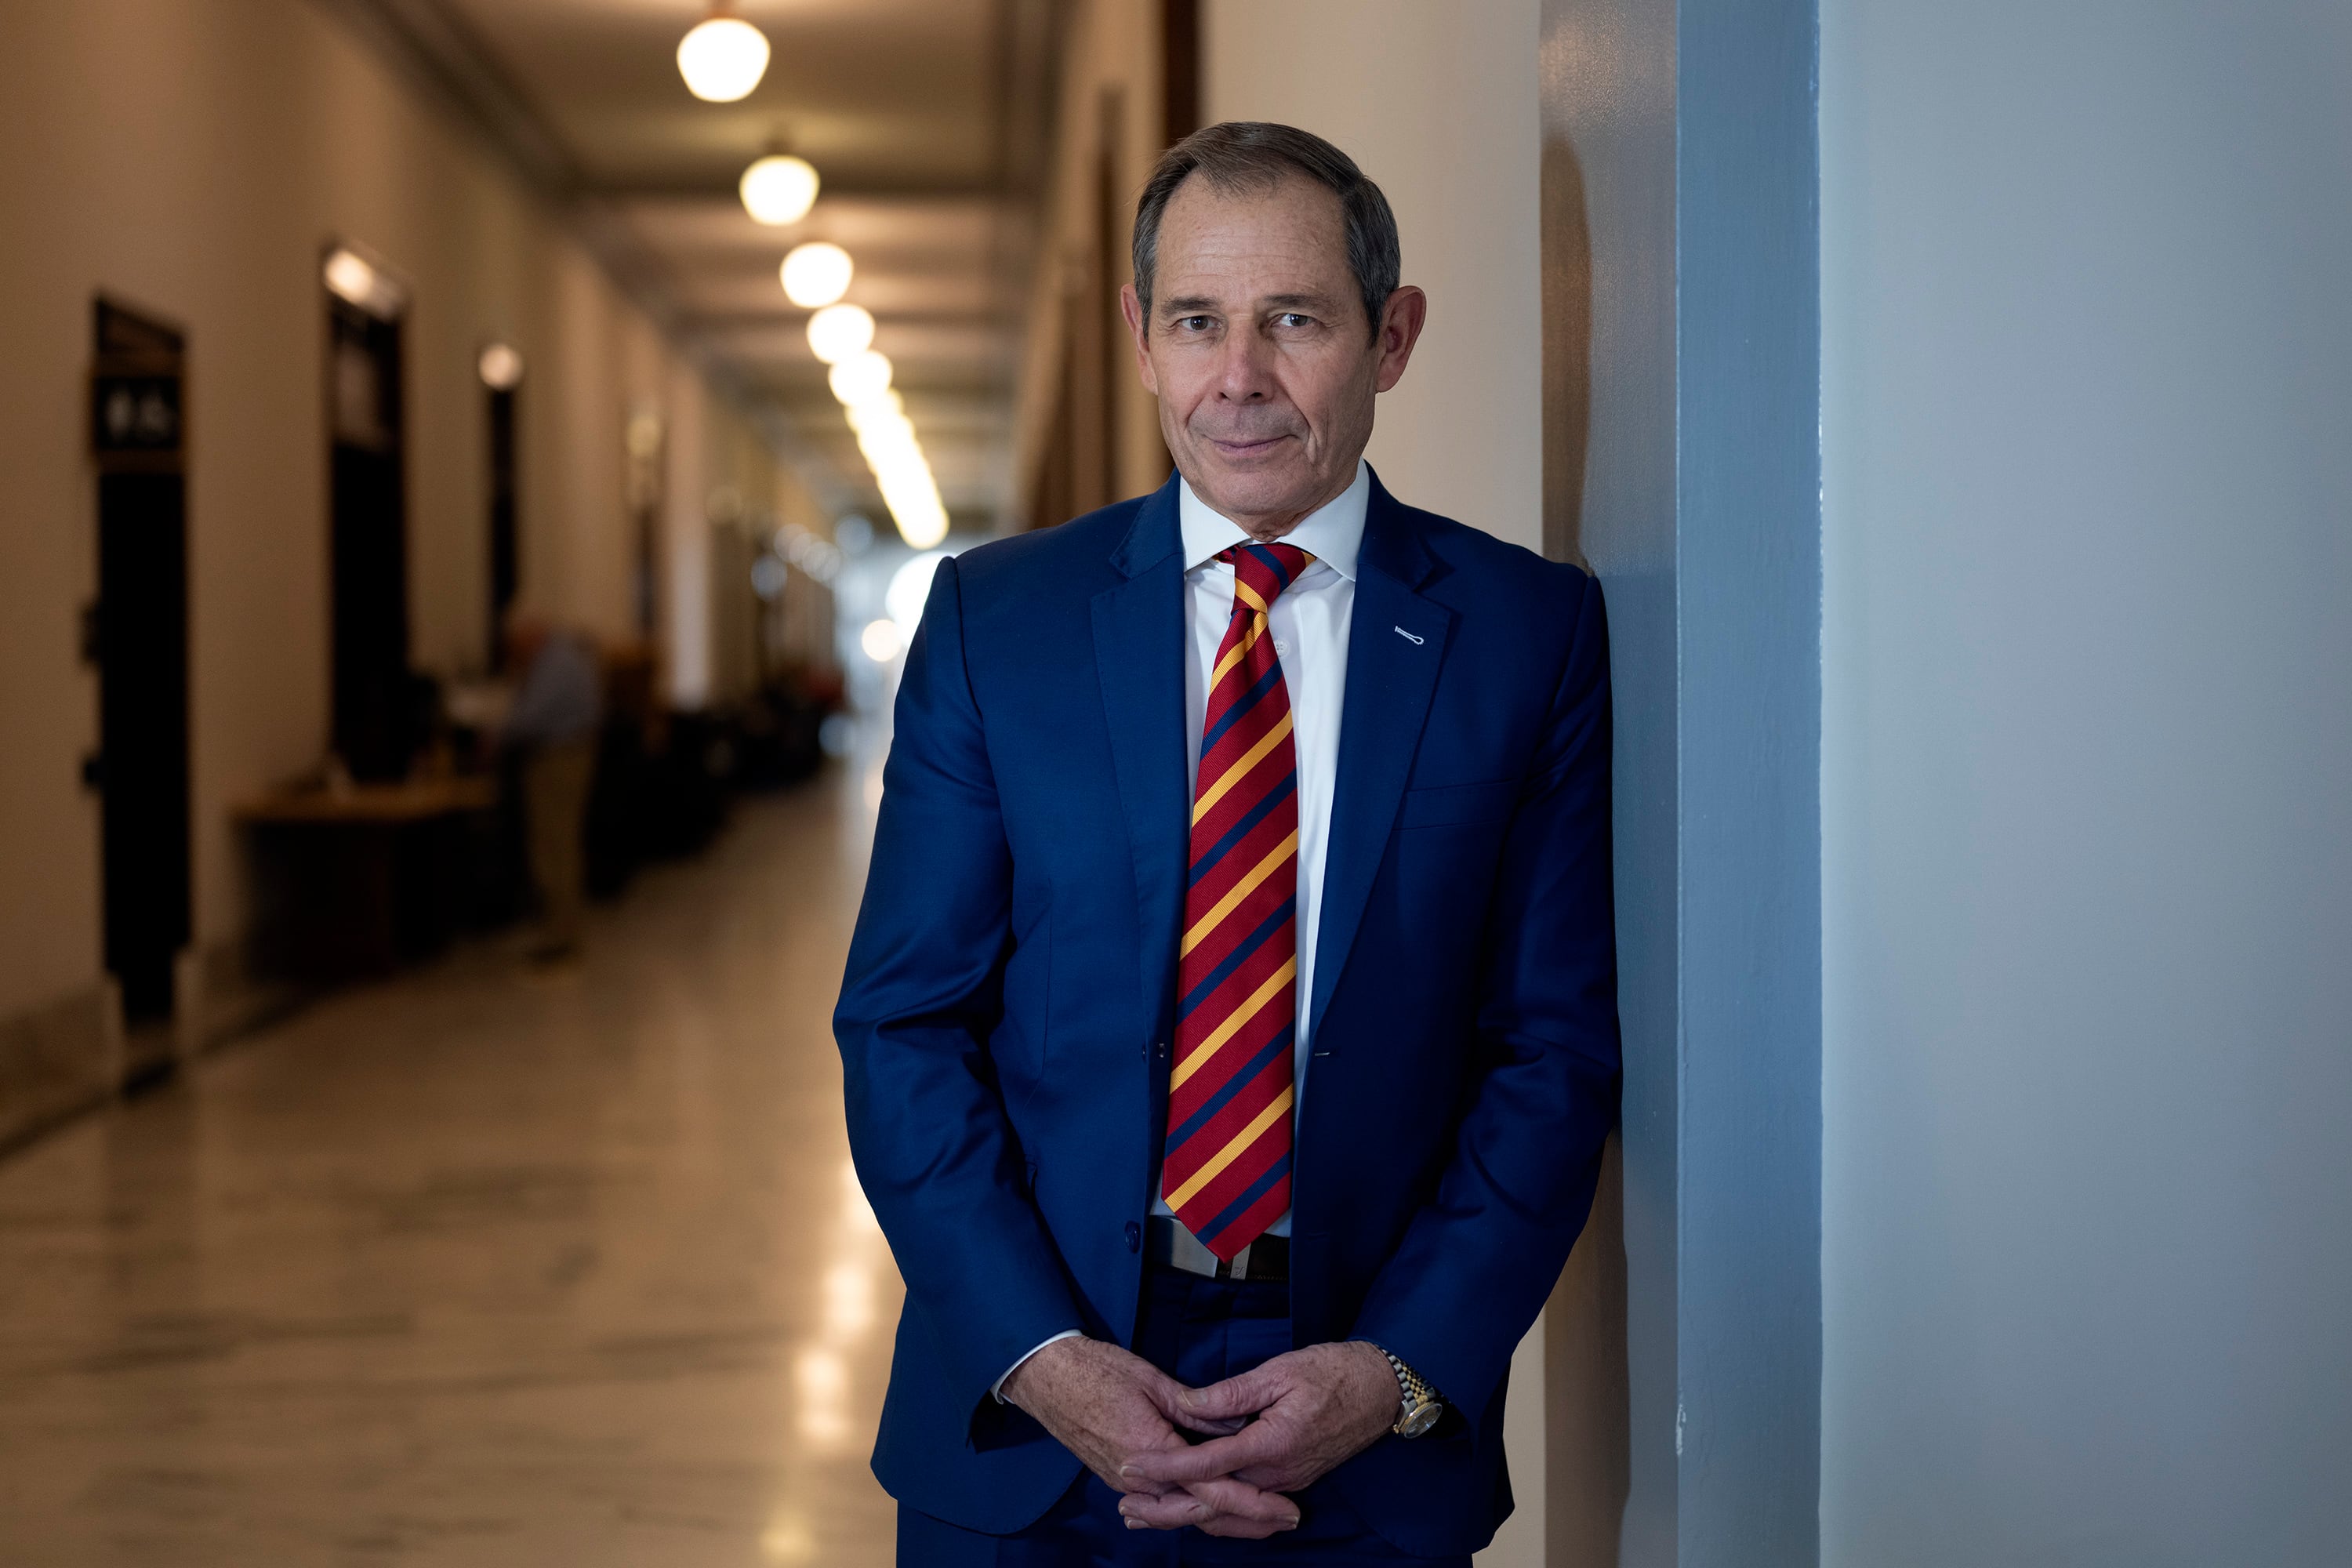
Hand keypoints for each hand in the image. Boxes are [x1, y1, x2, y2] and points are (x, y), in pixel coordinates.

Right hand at [999, 1337, 1298, 1535]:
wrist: (1046, 1376)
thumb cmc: (1097, 1370)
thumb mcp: (1152, 1381)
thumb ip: (1195, 1408)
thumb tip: (1233, 1427)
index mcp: (1153, 1451)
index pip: (1212, 1488)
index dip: (1253, 1501)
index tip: (1284, 1508)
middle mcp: (1139, 1478)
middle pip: (1201, 1513)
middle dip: (1247, 1521)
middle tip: (1285, 1519)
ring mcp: (1125, 1482)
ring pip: (1181, 1515)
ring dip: (1221, 1521)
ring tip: (1259, 1521)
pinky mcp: (1118, 1478)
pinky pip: (1161, 1506)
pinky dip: (1190, 1513)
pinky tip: (1210, 1514)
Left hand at [1115, 1341, 1397, 1523]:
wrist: (1382, 1390)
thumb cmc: (1334, 1372)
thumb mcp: (1280, 1372)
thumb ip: (1231, 1394)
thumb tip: (1187, 1403)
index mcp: (1272, 1444)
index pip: (1207, 1463)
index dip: (1165, 1466)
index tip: (1131, 1467)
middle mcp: (1278, 1474)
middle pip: (1213, 1499)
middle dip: (1166, 1503)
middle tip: (1125, 1503)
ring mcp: (1286, 1482)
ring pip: (1228, 1508)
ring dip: (1185, 1510)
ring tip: (1144, 1512)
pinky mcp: (1291, 1481)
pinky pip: (1245, 1503)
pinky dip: (1213, 1507)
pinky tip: (1189, 1503)